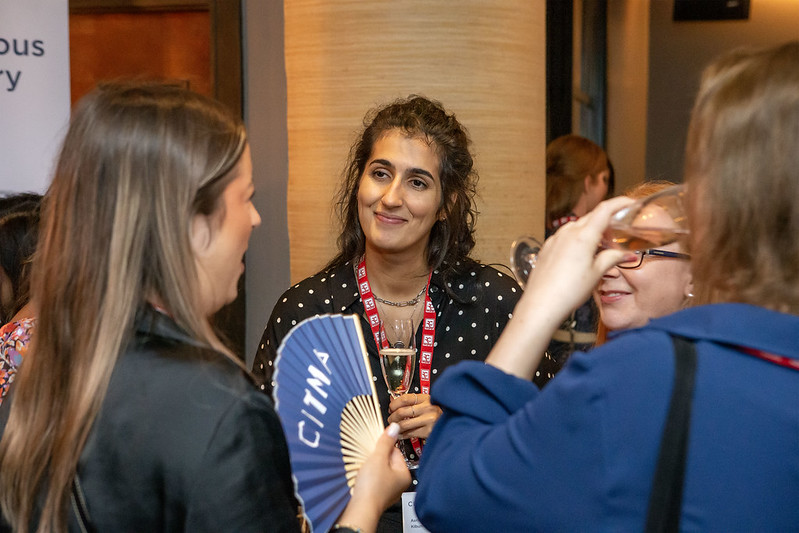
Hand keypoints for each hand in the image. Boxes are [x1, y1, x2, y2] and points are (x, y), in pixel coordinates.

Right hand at [336, 423, 411, 532]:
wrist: (360, 509)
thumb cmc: (372, 487)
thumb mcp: (378, 458)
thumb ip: (386, 441)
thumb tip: (394, 428)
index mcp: (404, 474)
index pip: (396, 451)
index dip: (384, 447)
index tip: (375, 445)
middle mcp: (398, 484)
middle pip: (387, 460)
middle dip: (376, 457)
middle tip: (369, 459)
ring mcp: (387, 490)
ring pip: (379, 470)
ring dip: (370, 467)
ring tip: (364, 469)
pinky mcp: (376, 494)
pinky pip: (372, 480)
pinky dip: (367, 477)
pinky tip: (362, 478)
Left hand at [387, 393, 441, 438]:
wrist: (453, 423)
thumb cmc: (438, 413)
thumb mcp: (427, 403)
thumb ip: (412, 402)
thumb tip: (393, 400)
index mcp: (426, 398)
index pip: (404, 399)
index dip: (394, 404)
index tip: (391, 408)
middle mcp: (427, 408)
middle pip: (402, 411)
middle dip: (392, 417)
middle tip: (391, 419)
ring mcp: (428, 420)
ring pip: (404, 424)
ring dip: (396, 427)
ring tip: (395, 427)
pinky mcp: (428, 431)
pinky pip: (409, 433)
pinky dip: (401, 435)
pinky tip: (400, 434)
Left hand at [486, 197, 636, 378]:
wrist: (541, 304)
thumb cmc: (569, 290)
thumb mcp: (596, 274)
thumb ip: (611, 258)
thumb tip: (625, 254)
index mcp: (582, 235)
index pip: (604, 210)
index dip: (619, 203)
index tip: (630, 202)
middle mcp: (567, 233)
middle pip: (591, 218)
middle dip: (606, 224)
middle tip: (616, 239)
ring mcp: (554, 239)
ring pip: (577, 228)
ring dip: (591, 233)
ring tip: (599, 251)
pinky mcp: (546, 248)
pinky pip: (565, 237)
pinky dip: (577, 241)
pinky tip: (581, 257)